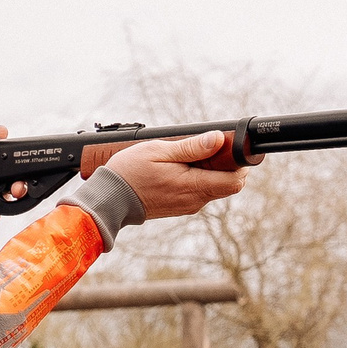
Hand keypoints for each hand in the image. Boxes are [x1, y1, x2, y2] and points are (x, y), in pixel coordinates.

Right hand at [106, 130, 253, 219]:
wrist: (108, 199)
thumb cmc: (129, 172)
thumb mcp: (158, 151)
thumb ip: (191, 147)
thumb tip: (218, 139)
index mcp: (192, 186)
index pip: (235, 181)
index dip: (238, 164)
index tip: (228, 150)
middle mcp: (194, 200)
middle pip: (228, 185)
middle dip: (225, 167)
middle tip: (207, 151)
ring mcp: (187, 206)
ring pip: (214, 189)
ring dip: (210, 173)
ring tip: (188, 159)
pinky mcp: (180, 208)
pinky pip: (199, 193)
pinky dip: (197, 180)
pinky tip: (179, 170)